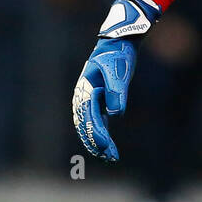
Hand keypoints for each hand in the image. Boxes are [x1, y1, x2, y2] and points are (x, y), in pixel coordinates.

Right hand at [71, 0, 159, 160]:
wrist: (116, 44)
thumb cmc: (117, 56)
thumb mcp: (118, 72)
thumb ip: (117, 93)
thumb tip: (116, 114)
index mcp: (85, 89)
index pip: (89, 116)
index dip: (97, 133)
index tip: (107, 146)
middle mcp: (83, 96)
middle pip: (86, 124)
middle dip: (97, 142)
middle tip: (110, 157)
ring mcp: (88, 100)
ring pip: (88, 126)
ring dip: (97, 142)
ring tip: (110, 157)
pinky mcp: (98, 102)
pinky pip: (95, 122)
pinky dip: (100, 134)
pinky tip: (107, 147)